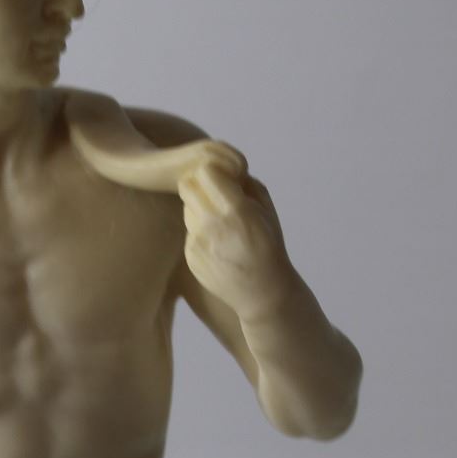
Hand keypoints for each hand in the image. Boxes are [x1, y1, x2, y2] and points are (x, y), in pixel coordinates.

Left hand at [179, 153, 294, 321]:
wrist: (263, 292)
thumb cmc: (269, 246)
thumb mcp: (267, 209)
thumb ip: (245, 184)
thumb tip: (224, 165)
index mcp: (236, 210)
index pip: (206, 171)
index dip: (212, 171)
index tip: (220, 177)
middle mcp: (213, 225)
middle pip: (188, 186)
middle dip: (199, 184)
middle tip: (211, 192)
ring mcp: (198, 242)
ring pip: (186, 208)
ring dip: (198, 208)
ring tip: (218, 222)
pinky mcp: (190, 256)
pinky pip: (188, 232)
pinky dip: (199, 231)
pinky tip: (216, 244)